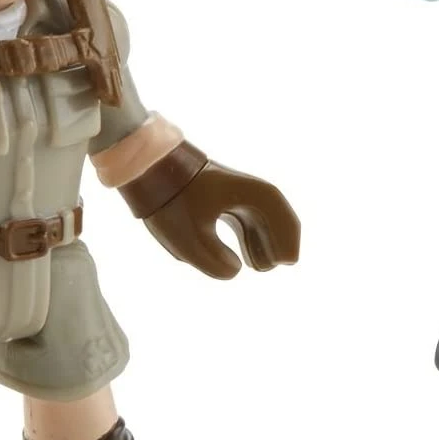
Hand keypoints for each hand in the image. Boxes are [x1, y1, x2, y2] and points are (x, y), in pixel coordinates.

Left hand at [144, 163, 300, 279]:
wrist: (150, 170)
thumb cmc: (173, 201)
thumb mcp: (190, 239)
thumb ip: (215, 261)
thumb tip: (236, 269)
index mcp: (250, 194)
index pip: (281, 217)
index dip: (287, 241)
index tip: (286, 263)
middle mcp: (248, 190)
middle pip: (276, 218)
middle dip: (279, 244)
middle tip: (277, 266)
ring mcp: (236, 193)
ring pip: (261, 221)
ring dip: (265, 244)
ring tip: (262, 268)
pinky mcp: (222, 199)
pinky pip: (246, 222)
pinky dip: (252, 240)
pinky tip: (248, 259)